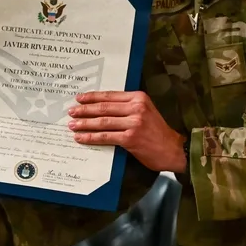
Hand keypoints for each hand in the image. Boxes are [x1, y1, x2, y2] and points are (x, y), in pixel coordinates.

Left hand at [67, 91, 186, 172]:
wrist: (174, 149)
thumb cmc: (158, 132)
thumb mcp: (146, 112)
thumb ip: (128, 107)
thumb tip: (103, 109)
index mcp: (139, 98)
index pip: (110, 96)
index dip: (92, 97)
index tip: (80, 98)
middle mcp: (136, 108)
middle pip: (104, 107)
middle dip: (85, 110)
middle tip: (71, 112)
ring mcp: (133, 123)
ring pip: (102, 121)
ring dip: (84, 124)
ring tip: (73, 125)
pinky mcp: (130, 138)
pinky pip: (106, 137)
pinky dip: (91, 137)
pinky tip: (81, 138)